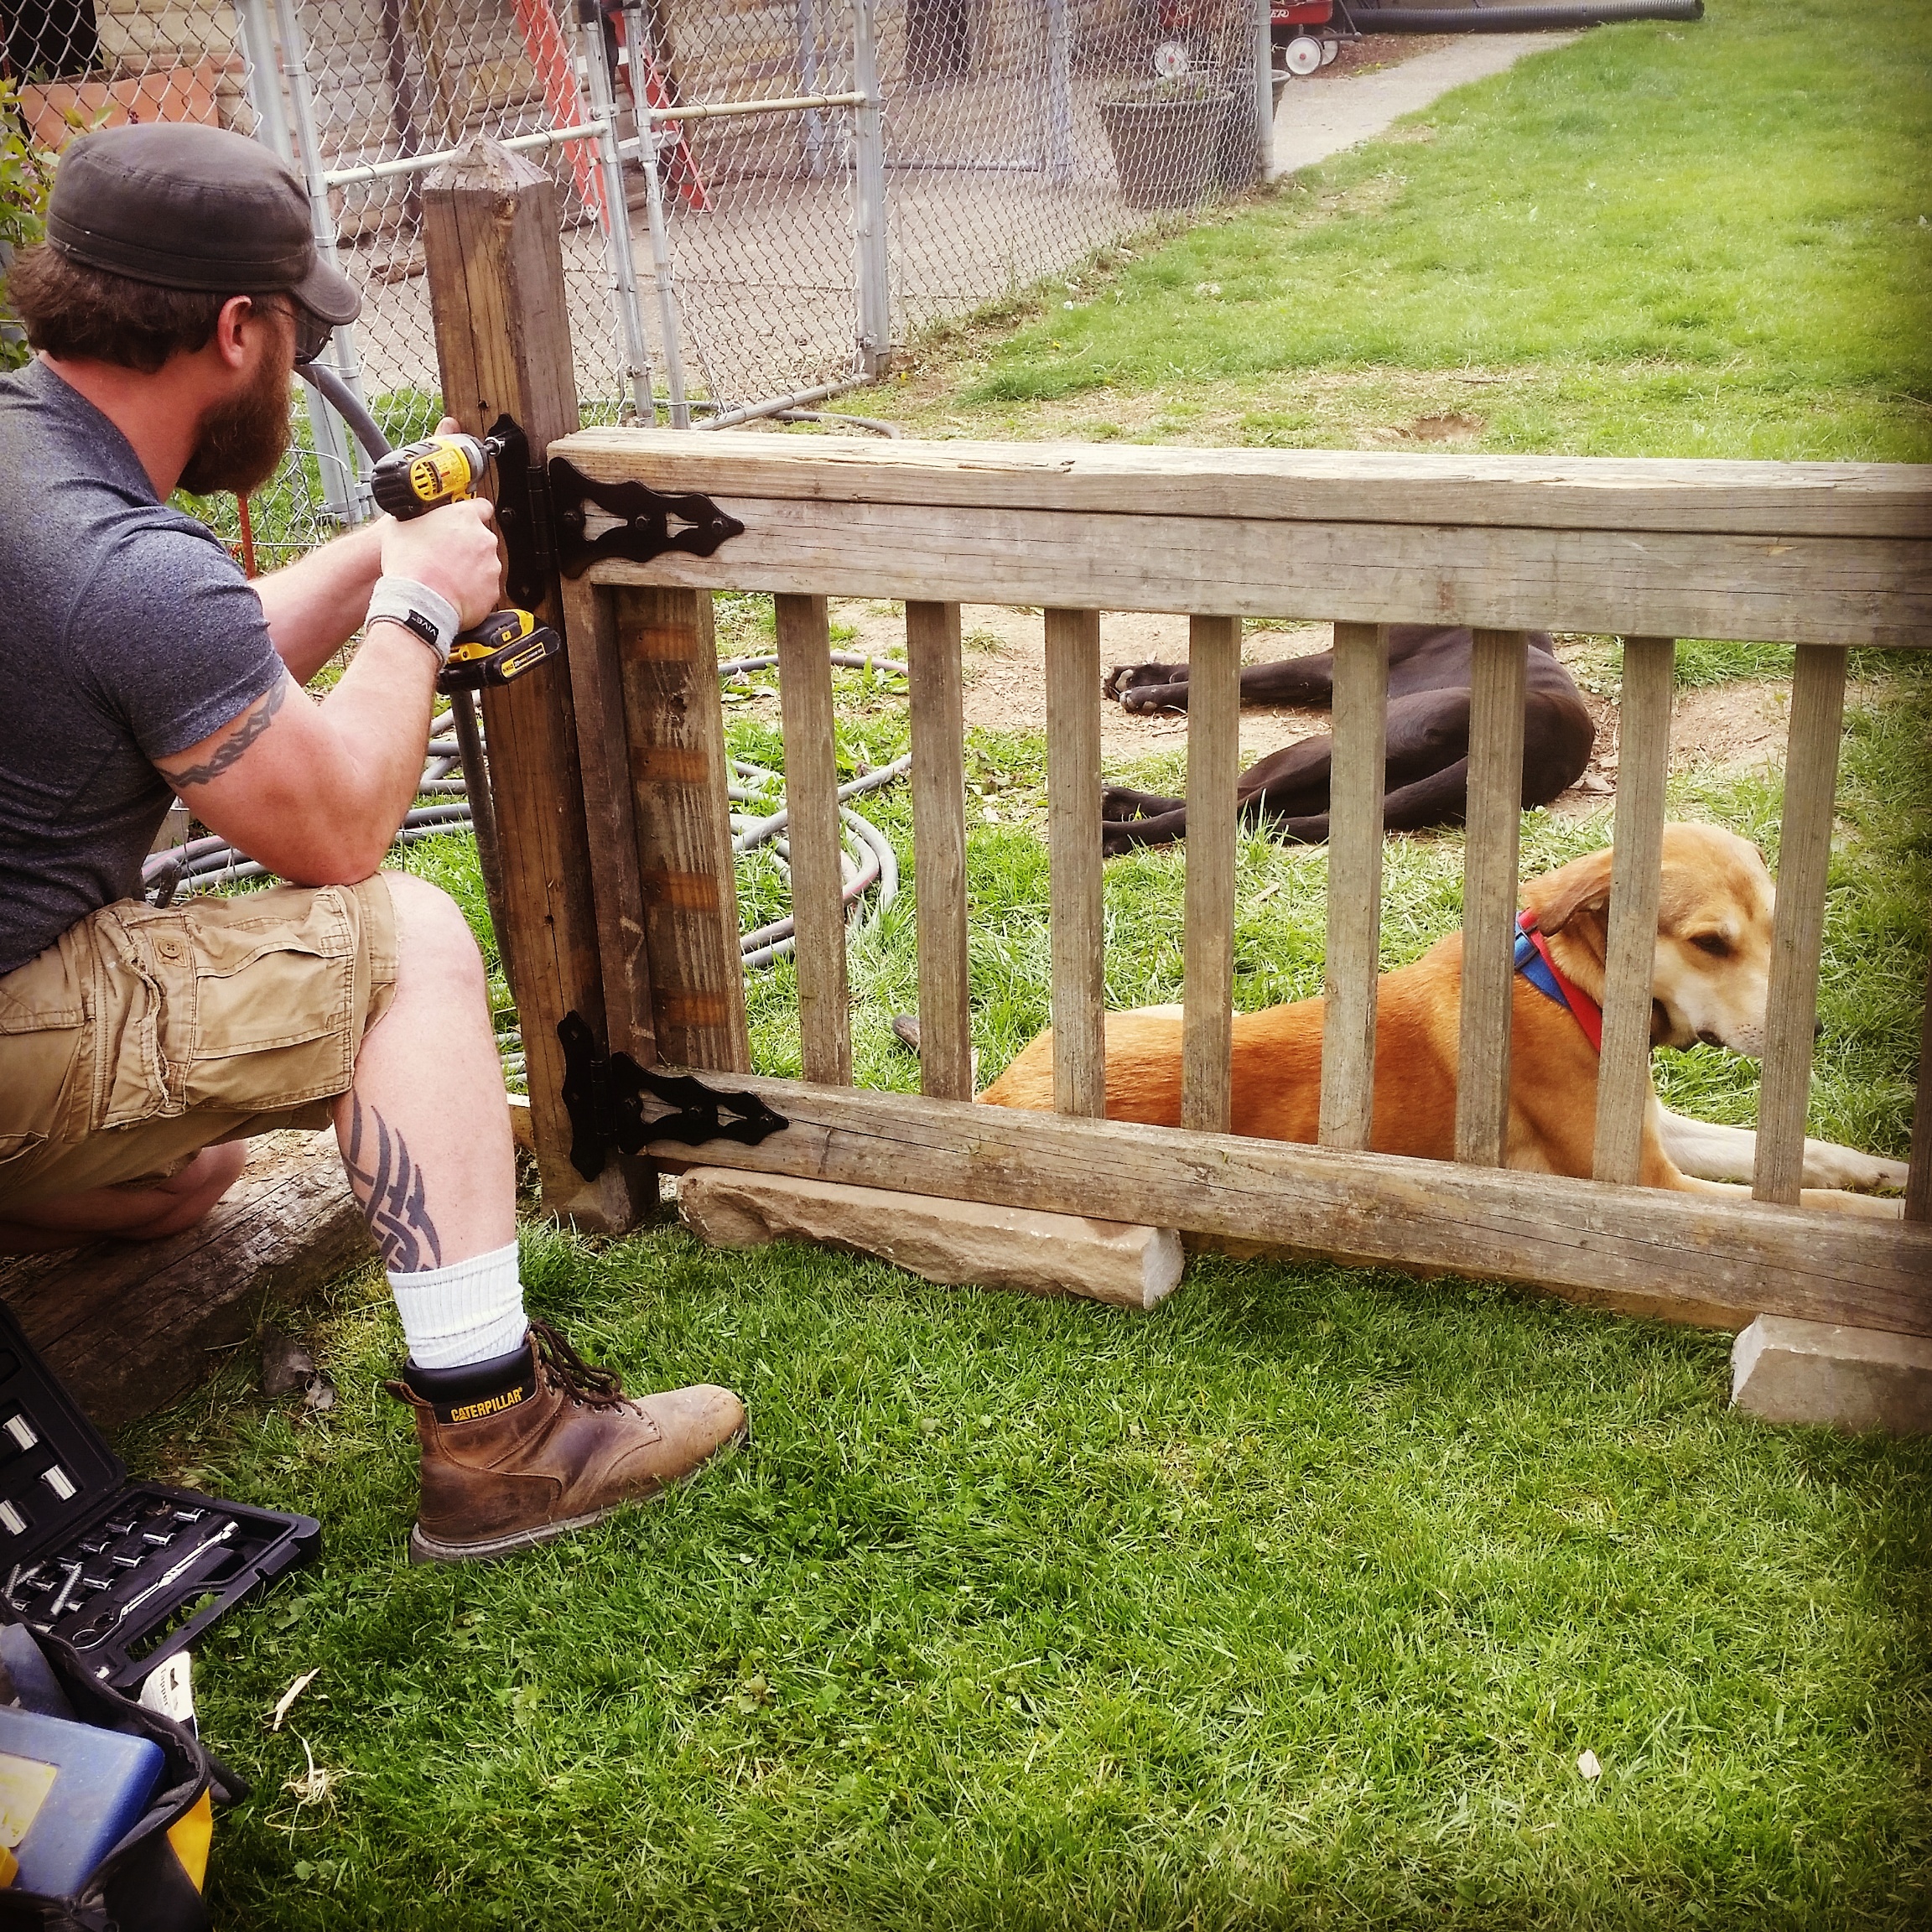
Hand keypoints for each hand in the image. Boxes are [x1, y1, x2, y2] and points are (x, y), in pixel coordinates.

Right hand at [379, 496, 502, 629]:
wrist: (417, 602)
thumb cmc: (408, 565)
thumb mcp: (401, 525)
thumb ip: (420, 516)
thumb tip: (418, 516)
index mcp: (464, 516)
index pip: (480, 506)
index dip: (472, 513)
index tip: (466, 519)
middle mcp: (483, 539)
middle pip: (480, 538)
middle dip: (466, 546)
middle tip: (445, 555)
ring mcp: (491, 566)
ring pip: (483, 564)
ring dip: (470, 568)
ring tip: (446, 576)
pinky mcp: (492, 590)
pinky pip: (485, 588)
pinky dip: (473, 590)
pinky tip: (453, 591)